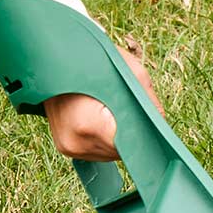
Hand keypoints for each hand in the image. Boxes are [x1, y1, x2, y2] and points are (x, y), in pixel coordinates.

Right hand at [43, 46, 162, 160]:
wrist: (51, 58)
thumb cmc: (91, 59)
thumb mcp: (129, 72)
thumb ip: (148, 101)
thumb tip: (161, 124)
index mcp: (90, 126)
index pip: (130, 147)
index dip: (144, 136)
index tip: (151, 127)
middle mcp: (76, 142)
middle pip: (121, 152)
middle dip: (131, 134)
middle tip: (129, 109)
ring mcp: (68, 148)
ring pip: (110, 154)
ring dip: (118, 137)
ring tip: (110, 109)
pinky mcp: (65, 148)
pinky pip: (97, 150)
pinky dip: (105, 138)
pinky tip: (101, 116)